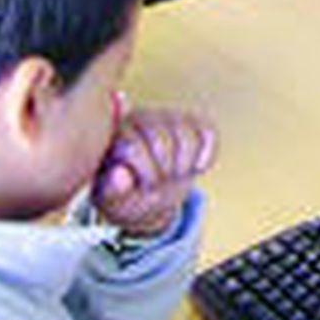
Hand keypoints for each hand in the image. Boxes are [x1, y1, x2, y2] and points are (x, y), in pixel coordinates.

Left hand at [93, 104, 217, 237]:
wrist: (145, 189)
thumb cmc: (125, 194)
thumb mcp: (111, 201)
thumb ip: (112, 191)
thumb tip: (120, 174)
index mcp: (117, 135)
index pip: (133, 147)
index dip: (144, 174)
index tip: (144, 187)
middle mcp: (142, 118)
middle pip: (160, 141)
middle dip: (163, 172)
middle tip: (158, 185)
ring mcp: (168, 118)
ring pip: (185, 136)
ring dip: (183, 165)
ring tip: (175, 178)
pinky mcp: (193, 122)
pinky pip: (207, 132)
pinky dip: (207, 154)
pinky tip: (198, 168)